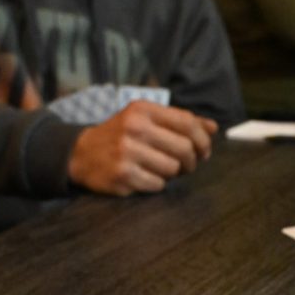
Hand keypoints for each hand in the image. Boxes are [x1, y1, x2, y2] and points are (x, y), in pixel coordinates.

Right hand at [68, 103, 217, 196]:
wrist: (81, 154)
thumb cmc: (122, 135)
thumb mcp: (146, 120)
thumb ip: (180, 122)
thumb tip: (213, 128)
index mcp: (143, 110)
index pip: (187, 123)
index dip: (203, 140)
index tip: (204, 151)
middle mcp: (135, 128)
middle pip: (184, 149)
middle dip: (190, 161)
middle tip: (185, 166)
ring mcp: (127, 152)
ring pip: (173, 169)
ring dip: (172, 174)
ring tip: (160, 169)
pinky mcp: (123, 175)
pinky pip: (157, 185)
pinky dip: (156, 184)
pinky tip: (145, 177)